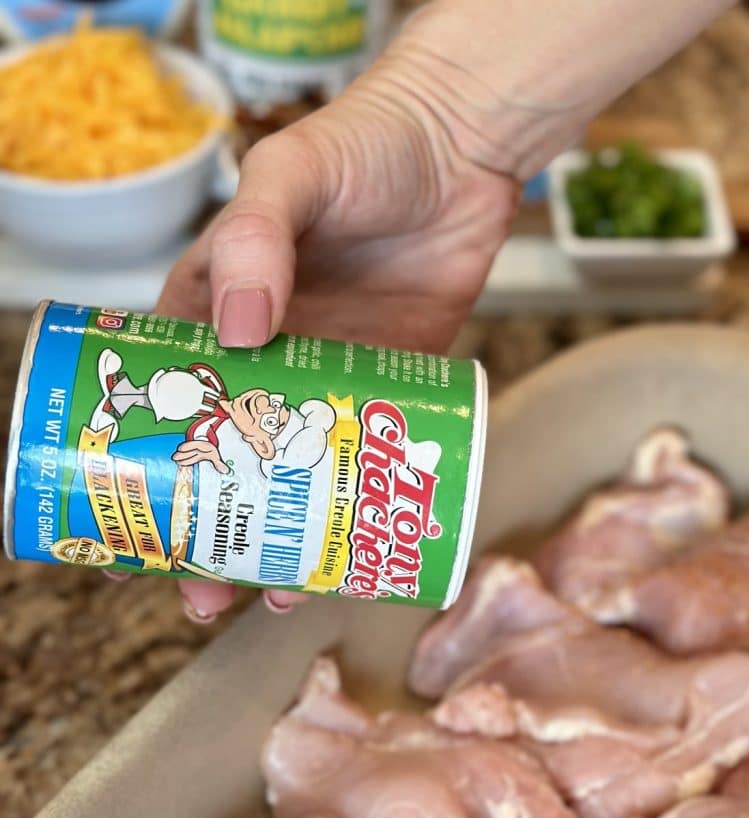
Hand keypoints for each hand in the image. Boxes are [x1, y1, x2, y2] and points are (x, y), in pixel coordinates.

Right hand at [157, 49, 520, 622]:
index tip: (146, 532)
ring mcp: (334, 377)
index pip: (168, 406)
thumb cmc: (363, 148)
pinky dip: (361, 504)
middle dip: (215, 532)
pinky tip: (357, 549)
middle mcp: (271, 356)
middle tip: (209, 597)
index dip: (151, 475)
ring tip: (282, 594)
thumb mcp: (289, 177)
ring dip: (286, 537)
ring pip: (298, 473)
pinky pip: (372, 456)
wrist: (461, 150)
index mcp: (219, 311)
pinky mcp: (396, 386)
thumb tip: (240, 331)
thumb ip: (258, 239)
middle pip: (229, 461)